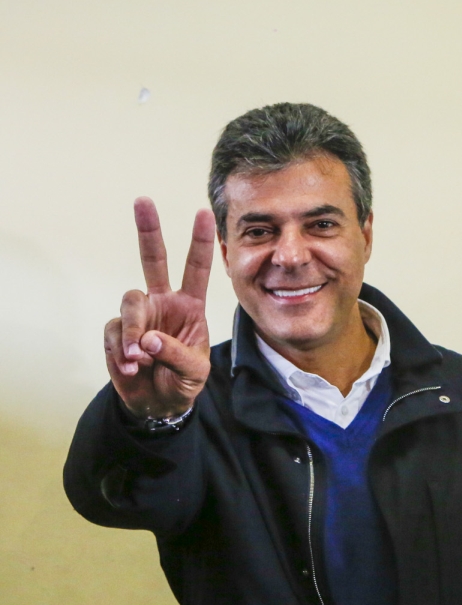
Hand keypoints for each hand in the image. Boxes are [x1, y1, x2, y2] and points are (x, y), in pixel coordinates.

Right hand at [104, 197, 215, 419]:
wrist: (158, 404)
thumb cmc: (183, 381)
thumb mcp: (194, 372)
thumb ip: (175, 354)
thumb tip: (145, 339)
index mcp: (190, 306)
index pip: (197, 269)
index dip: (200, 242)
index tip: (203, 212)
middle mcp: (163, 302)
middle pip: (154, 260)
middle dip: (149, 230)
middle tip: (144, 201)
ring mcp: (139, 315)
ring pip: (130, 302)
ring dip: (133, 331)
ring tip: (139, 360)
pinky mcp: (117, 332)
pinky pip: (115, 333)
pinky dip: (121, 352)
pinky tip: (131, 369)